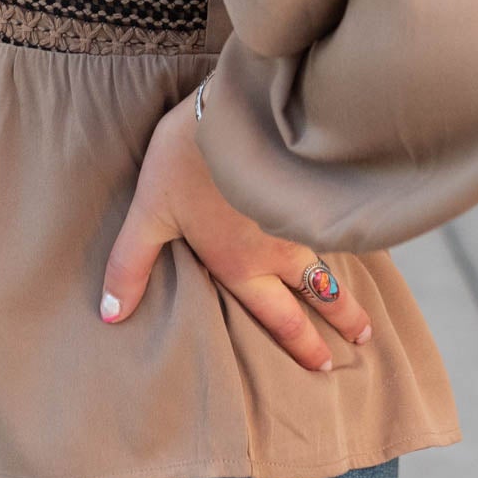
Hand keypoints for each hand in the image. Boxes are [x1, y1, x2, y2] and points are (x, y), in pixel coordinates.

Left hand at [99, 88, 373, 371]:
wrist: (237, 111)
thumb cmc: (188, 162)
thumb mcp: (149, 214)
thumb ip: (131, 265)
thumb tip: (111, 316)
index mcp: (240, 264)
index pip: (276, 316)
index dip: (301, 342)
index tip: (325, 366)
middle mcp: (278, 248)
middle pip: (315, 293)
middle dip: (339, 320)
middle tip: (363, 340)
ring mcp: (299, 214)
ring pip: (330, 258)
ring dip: (348, 286)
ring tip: (367, 308)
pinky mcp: (312, 179)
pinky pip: (335, 219)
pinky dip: (349, 236)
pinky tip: (360, 233)